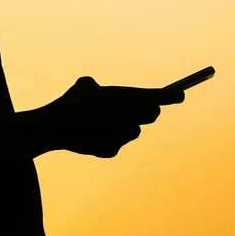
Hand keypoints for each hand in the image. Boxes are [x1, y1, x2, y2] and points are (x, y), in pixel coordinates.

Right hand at [44, 76, 184, 158]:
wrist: (54, 127)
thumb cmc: (70, 102)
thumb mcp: (84, 85)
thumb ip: (99, 86)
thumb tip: (98, 89)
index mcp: (127, 98)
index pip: (157, 97)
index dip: (171, 96)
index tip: (180, 94)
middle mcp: (129, 118)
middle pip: (151, 114)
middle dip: (148, 110)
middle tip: (140, 107)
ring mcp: (121, 136)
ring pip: (134, 130)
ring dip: (126, 124)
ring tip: (104, 120)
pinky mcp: (112, 150)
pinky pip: (117, 142)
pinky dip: (109, 137)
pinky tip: (93, 134)